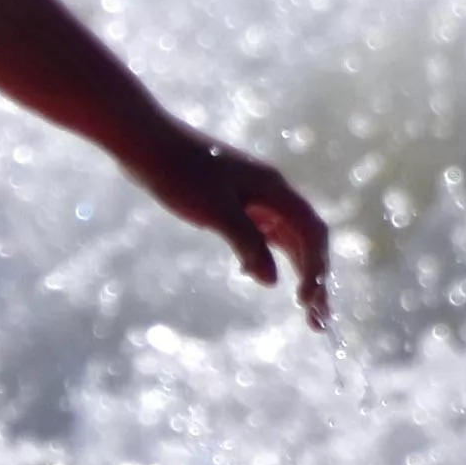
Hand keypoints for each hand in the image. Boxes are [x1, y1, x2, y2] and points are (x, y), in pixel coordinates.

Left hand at [140, 132, 331, 330]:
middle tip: (319, 320)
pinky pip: (264, 233)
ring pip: (288, 238)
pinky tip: (257, 275)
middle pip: (306, 239)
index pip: (311, 233)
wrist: (146, 144)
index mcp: (275, 189)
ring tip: (305, 309)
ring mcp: (255, 197)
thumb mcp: (215, 211)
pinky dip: (268, 257)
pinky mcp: (236, 203)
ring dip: (298, 271)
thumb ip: (248, 244)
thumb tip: (272, 282)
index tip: (308, 302)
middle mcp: (272, 192)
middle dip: (316, 278)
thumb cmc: (180, 173)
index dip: (315, 268)